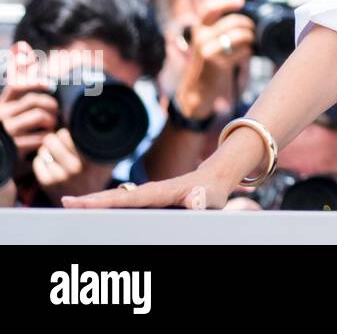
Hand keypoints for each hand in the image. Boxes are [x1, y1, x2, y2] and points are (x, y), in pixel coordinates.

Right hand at [0, 47, 59, 156]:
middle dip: (52, 105)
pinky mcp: (14, 148)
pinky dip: (48, 138)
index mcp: (1, 104)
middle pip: (35, 100)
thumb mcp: (10, 106)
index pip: (17, 85)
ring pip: (40, 116)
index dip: (36, 81)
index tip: (50, 85)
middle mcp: (1, 115)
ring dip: (52, 121)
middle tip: (56, 112)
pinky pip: (41, 137)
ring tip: (52, 126)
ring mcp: (7, 131)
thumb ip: (19, 80)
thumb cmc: (8, 129)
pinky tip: (46, 140)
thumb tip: (22, 47)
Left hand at [31, 129, 117, 203]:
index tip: (71, 137)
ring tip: (57, 155)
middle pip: (52, 139)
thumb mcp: (108, 158)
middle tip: (61, 144)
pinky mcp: (48, 184)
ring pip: (43, 150)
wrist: (88, 202)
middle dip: (55, 139)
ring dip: (48, 150)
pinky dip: (42, 161)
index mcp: (90, 158)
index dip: (68, 132)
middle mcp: (75, 167)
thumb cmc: (97, 174)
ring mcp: (60, 176)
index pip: (68, 134)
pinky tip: (52, 165)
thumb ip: (108, 142)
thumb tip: (104, 123)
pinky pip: (38, 162)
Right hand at [59, 161, 237, 209]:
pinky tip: (91, 213)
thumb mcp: (211, 197)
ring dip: (94, 204)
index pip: (128, 198)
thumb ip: (202, 200)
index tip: (82, 202)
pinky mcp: (147, 201)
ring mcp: (147, 196)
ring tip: (70, 208)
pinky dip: (105, 206)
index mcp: (160, 192)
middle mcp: (149, 192)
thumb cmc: (212, 191)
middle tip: (65, 204)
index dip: (104, 201)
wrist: (214, 180)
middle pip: (115, 197)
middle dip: (90, 201)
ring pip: (116, 200)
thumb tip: (194, 201)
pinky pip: (123, 205)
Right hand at [173, 0, 253, 117]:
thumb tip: (242, 15)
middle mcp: (200, 37)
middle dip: (247, 24)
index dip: (225, 0)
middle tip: (251, 29)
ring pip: (239, 35)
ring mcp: (207, 50)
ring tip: (249, 41)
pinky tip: (245, 55)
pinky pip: (242, 51)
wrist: (196, 92)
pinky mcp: (216, 63)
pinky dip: (248, 52)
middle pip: (232, 21)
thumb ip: (219, 29)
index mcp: (198, 29)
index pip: (208, 7)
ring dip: (250, 37)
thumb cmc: (208, 65)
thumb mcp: (207, 42)